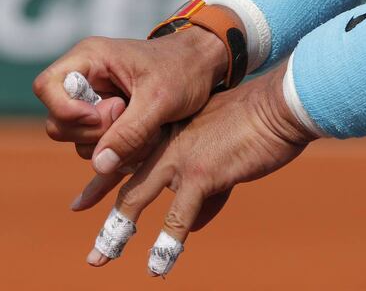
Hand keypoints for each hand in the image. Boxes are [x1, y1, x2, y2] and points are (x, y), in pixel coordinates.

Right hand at [33, 26, 227, 173]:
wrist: (202, 69)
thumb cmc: (183, 71)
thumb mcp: (159, 101)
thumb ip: (129, 133)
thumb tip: (100, 165)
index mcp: (90, 60)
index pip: (47, 87)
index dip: (67, 110)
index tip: (105, 117)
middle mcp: (87, 80)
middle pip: (59, 121)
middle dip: (95, 132)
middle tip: (130, 119)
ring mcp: (96, 102)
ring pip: (80, 139)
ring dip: (112, 145)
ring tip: (146, 131)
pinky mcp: (109, 119)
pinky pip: (100, 145)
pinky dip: (121, 150)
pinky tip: (145, 140)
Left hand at [81, 61, 317, 272]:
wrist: (274, 109)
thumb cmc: (249, 126)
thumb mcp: (218, 152)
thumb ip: (203, 190)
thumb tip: (194, 225)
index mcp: (166, 134)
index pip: (125, 161)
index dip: (100, 184)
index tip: (80, 203)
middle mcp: (164, 144)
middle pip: (122, 182)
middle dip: (105, 216)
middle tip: (92, 244)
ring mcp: (178, 158)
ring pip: (136, 198)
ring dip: (118, 232)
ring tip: (101, 258)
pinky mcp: (200, 174)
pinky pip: (178, 216)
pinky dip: (167, 244)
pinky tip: (157, 267)